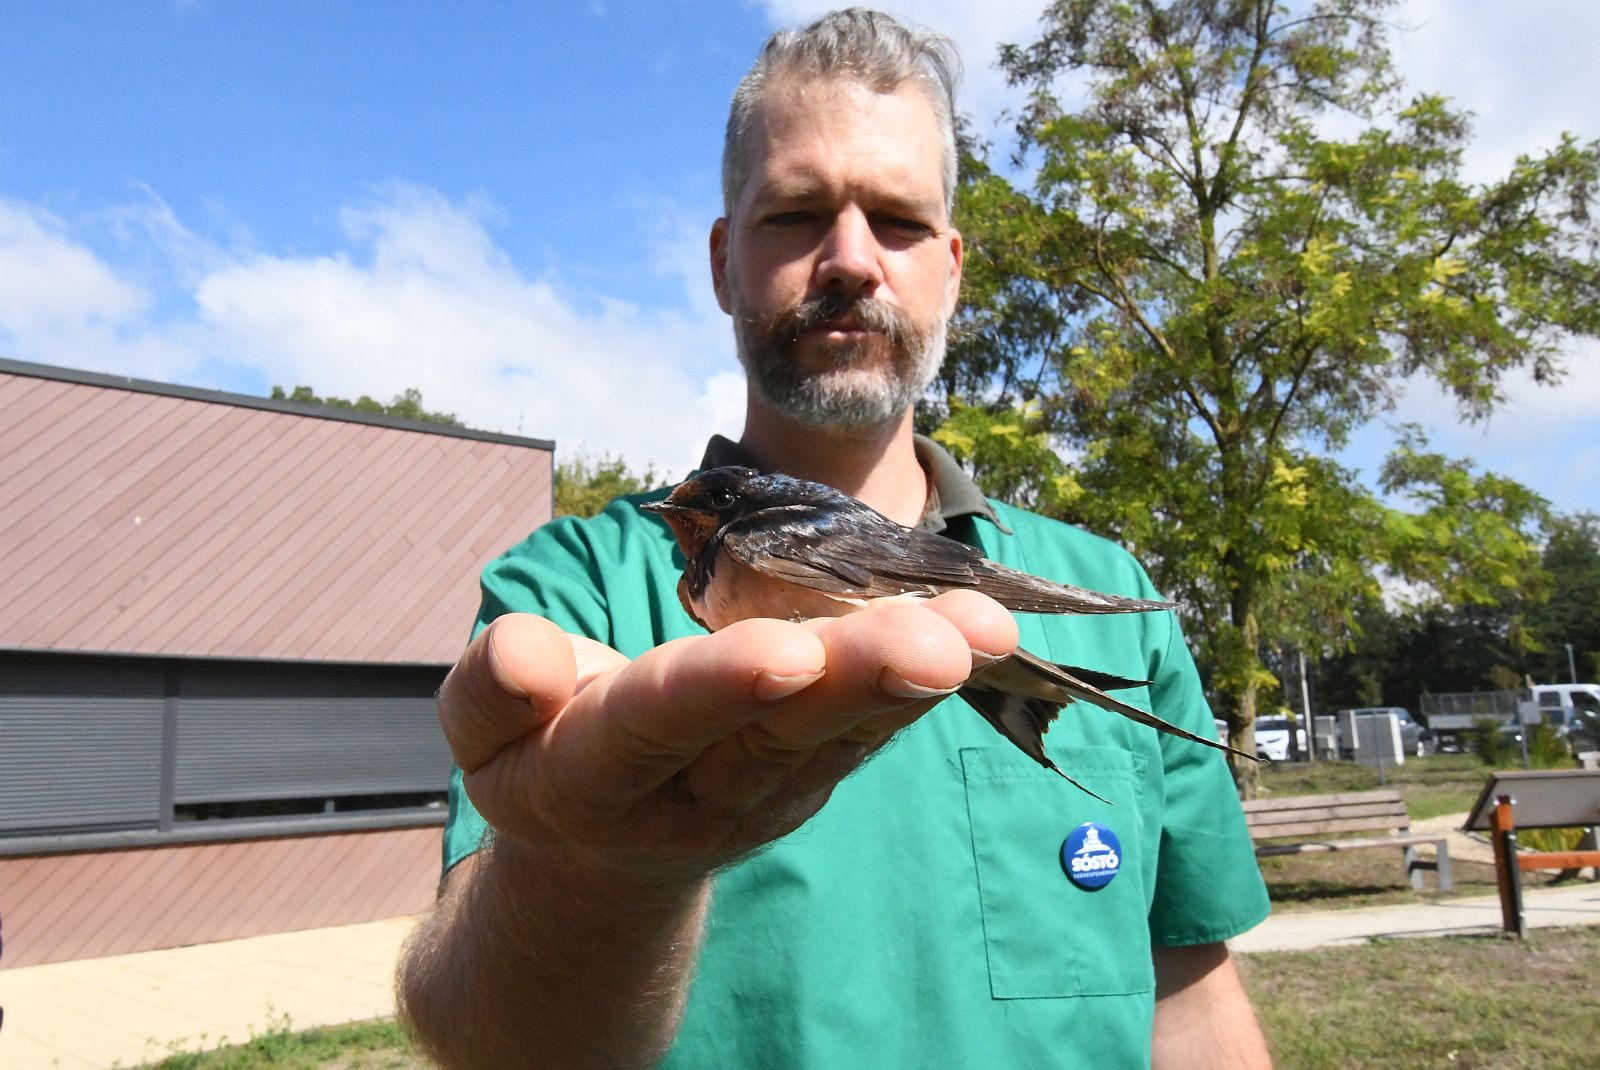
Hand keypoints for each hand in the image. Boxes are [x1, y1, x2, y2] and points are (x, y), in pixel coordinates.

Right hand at [436, 590, 1017, 881]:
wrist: (601, 849)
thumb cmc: (539, 755)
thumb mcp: (485, 729)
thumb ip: (494, 689)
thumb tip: (528, 653)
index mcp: (598, 775)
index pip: (657, 724)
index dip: (715, 689)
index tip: (786, 653)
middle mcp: (695, 793)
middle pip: (778, 734)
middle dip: (856, 683)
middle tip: (936, 646)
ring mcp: (767, 792)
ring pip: (842, 732)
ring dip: (917, 682)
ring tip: (988, 628)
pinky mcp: (813, 775)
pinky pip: (870, 727)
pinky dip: (926, 685)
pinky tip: (986, 634)